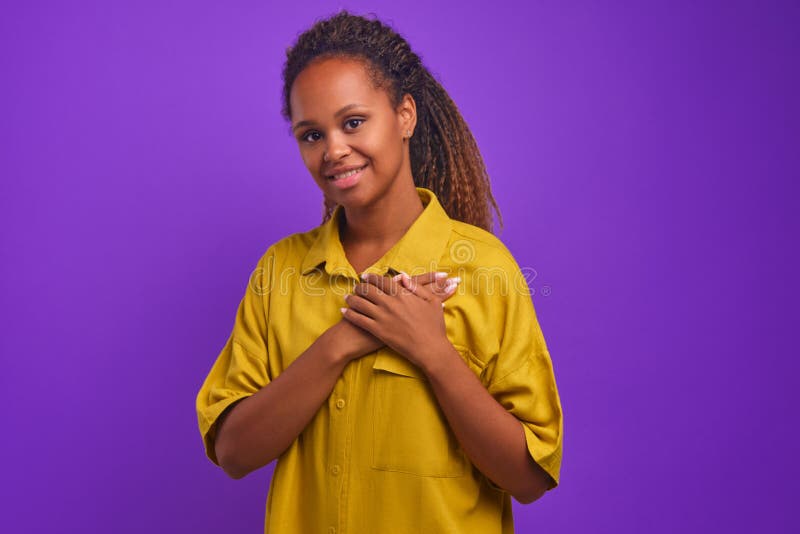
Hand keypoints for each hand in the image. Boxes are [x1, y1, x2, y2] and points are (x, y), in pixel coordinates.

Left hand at [341, 271, 456, 369]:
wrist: (430, 349)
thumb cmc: (434, 326)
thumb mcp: (432, 301)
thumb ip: (416, 287)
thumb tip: (403, 276)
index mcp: (403, 294)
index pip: (382, 281)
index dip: (372, 277)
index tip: (366, 276)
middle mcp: (390, 303)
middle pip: (368, 290)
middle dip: (360, 287)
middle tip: (356, 287)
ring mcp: (382, 317)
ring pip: (361, 303)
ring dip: (352, 298)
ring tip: (347, 297)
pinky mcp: (378, 331)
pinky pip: (359, 320)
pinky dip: (349, 314)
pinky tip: (343, 312)